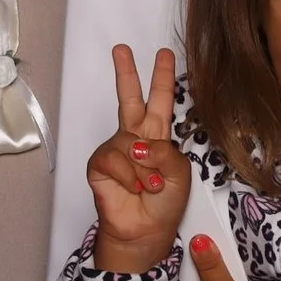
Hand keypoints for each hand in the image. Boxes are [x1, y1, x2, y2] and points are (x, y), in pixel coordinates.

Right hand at [88, 46, 187, 273]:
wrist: (145, 231)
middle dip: (127, 73)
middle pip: (130, 98)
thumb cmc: (164, 204)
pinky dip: (129, 176)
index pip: (162, 101)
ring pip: (130, 141)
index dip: (163, 77)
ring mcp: (117, 149)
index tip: (165, 54)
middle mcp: (136, 137)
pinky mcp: (100, 164)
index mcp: (158, 135)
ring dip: (145, 168)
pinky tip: (133, 188)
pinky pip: (115, 160)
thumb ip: (166, 153)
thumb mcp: (180, 174)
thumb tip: (140, 145)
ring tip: (150, 187)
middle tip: (122, 49)